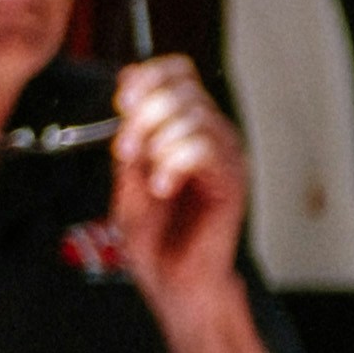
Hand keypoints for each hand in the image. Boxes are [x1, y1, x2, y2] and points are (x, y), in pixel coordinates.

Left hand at [112, 55, 255, 317]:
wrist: (170, 278)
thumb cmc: (152, 235)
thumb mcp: (126, 177)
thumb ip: (131, 135)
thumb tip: (128, 84)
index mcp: (186, 128)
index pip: (180, 73)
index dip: (149, 77)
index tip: (121, 102)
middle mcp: (212, 135)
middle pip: (184, 90)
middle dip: (144, 115)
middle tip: (125, 152)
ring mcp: (226, 157)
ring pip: (195, 117)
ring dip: (157, 142)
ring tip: (146, 177)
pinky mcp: (232, 181)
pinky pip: (204, 150)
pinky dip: (173, 164)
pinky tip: (161, 188)